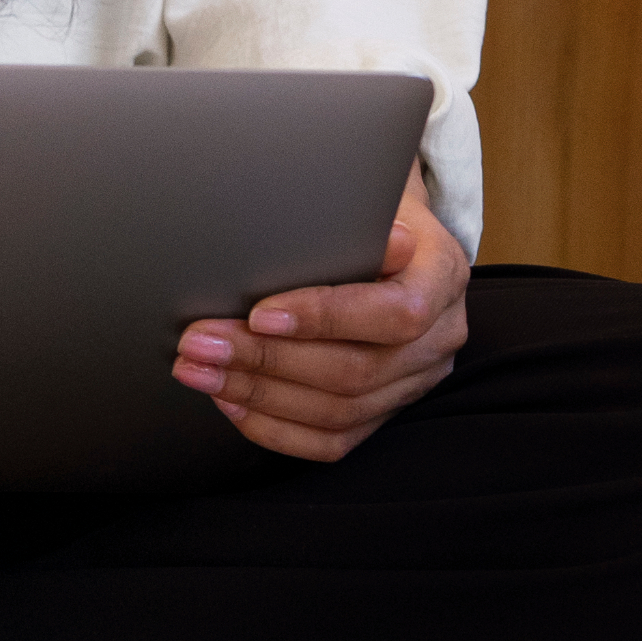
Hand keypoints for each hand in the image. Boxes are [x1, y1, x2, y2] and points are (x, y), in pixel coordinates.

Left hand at [173, 171, 468, 463]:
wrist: (391, 238)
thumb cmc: (367, 213)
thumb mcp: (363, 198)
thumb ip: (342, 218)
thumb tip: (299, 224)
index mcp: (442, 275)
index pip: (394, 314)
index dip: (324, 318)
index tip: (258, 314)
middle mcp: (439, 337)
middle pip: (354, 373)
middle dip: (265, 360)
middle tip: (200, 343)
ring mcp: (416, 381)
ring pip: (338, 413)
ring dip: (256, 394)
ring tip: (199, 371)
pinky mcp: (386, 412)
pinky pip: (332, 442)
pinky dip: (274, 426)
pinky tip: (230, 401)